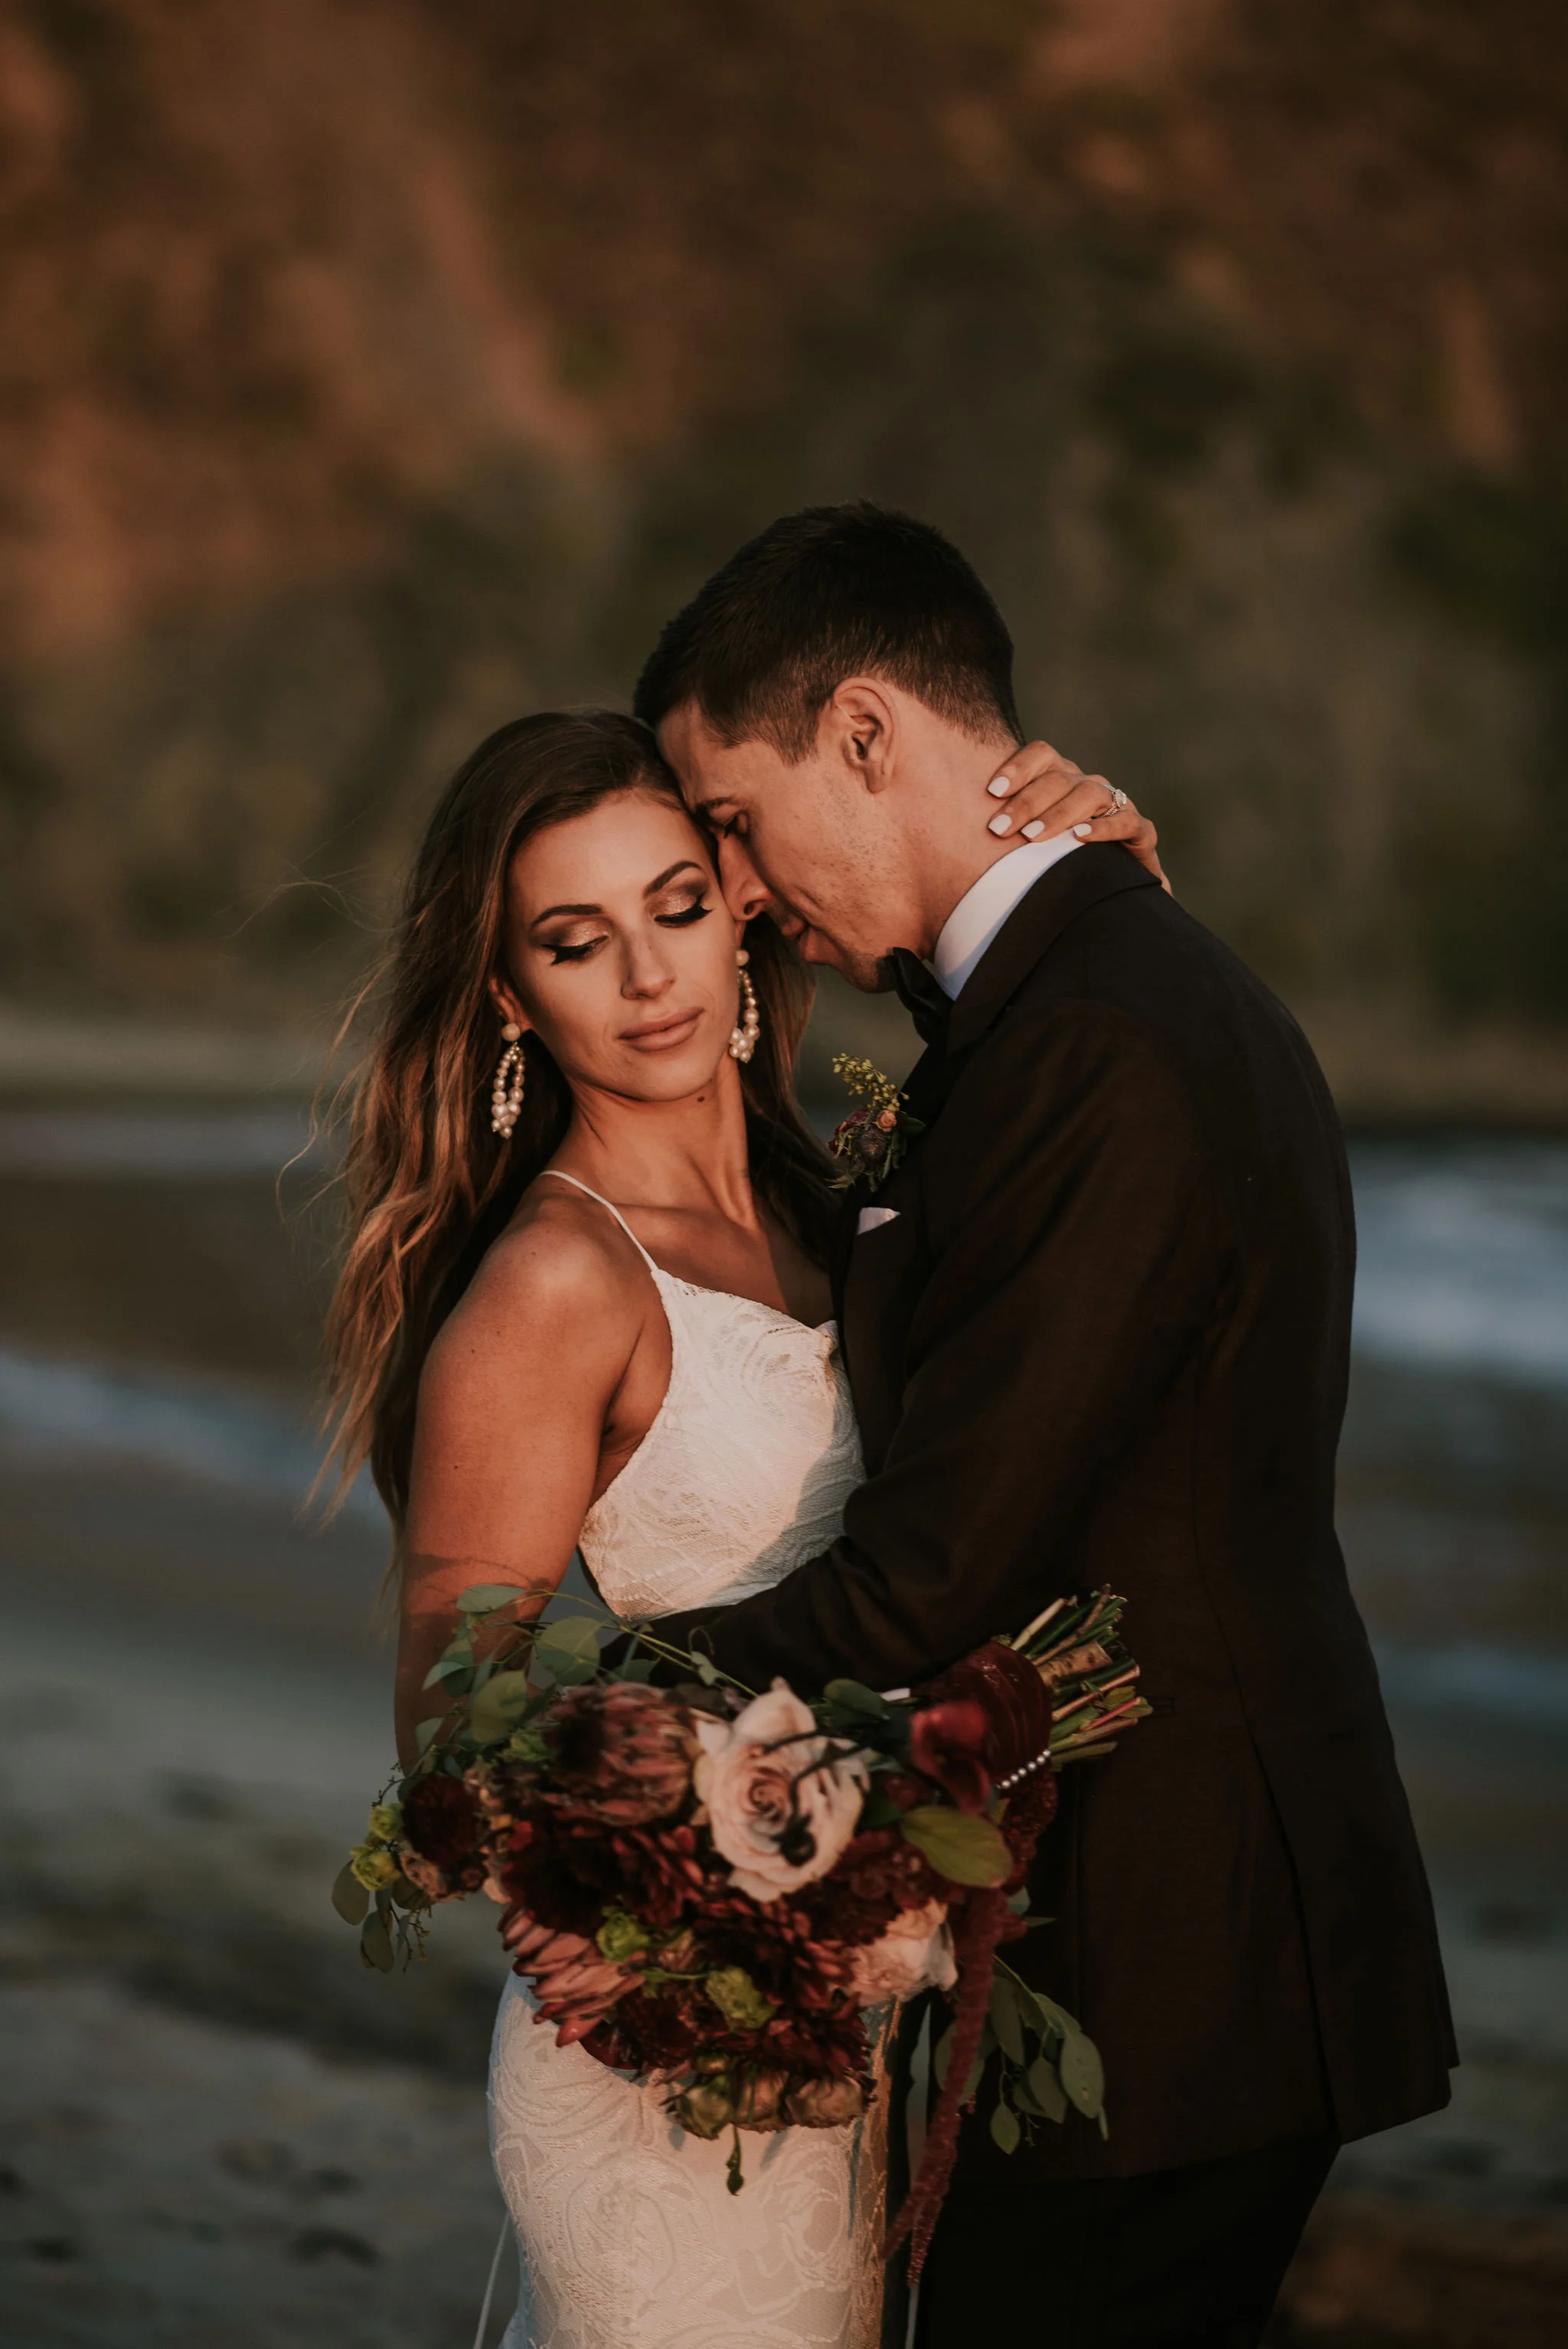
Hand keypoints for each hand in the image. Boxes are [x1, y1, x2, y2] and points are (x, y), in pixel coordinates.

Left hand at [982, 742, 1168, 891]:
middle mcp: (1087, 785)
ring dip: (1058, 814)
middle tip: (999, 829)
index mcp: (1061, 779)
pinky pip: (1127, 822)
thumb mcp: (1026, 844)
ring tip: (1033, 837)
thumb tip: (952, 835)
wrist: (1110, 890)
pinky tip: (1081, 838)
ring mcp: (1115, 805)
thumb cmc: (1055, 864)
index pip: (1042, 755)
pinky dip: (1105, 828)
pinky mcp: (1139, 831)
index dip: (1018, 767)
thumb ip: (1003, 831)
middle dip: (1026, 803)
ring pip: (1089, 794)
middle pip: (1058, 778)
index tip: (991, 791)